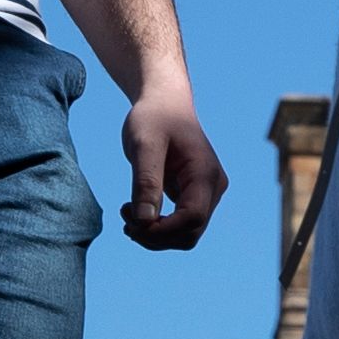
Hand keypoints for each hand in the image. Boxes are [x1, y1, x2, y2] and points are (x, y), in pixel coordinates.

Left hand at [118, 90, 225, 250]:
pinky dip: (158, 228)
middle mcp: (213, 187)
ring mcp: (207, 193)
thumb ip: (146, 182)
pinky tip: (136, 214)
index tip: (131, 222)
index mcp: (205, 173)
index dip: (162, 230)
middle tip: (125, 219)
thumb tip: (144, 222)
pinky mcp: (196, 195)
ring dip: (155, 235)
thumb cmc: (154, 118)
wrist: (165, 102)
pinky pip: (181, 225)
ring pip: (186, 234)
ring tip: (127, 214)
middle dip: (156, 236)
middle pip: (190, 233)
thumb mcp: (144, 145)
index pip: (192, 219)